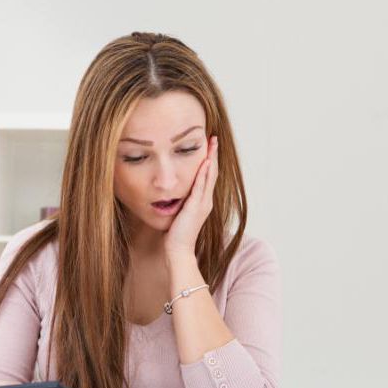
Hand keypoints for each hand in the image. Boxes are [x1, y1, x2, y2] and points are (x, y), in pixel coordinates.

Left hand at [163, 135, 218, 257]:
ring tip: (212, 142)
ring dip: (211, 158)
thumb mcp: (180, 214)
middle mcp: (206, 201)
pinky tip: (204, 161)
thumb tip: (173, 194)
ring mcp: (203, 204)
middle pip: (213, 172)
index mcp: (203, 202)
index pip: (208, 176)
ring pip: (210, 176)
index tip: (209, 145)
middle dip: (213, 154)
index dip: (210, 160)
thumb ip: (181, 203)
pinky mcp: (196, 207)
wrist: (178, 250)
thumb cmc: (176, 235)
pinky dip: (203, 173)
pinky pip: (201, 186)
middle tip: (214, 137)